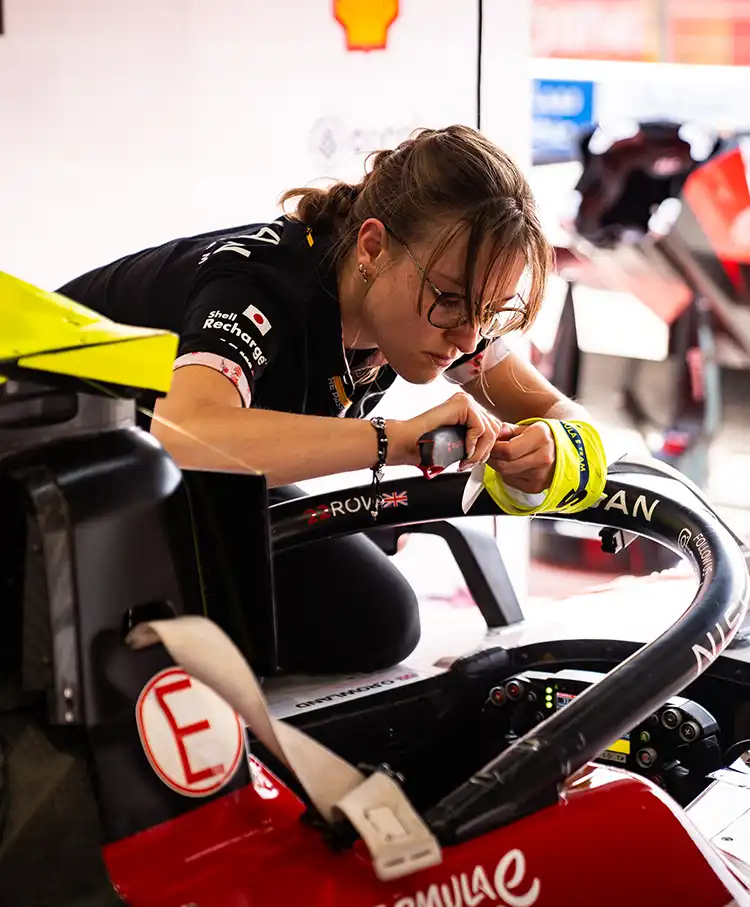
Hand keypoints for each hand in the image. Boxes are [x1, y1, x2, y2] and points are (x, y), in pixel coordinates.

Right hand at [387, 392, 512, 468]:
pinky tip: (462, 450)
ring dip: (479, 451)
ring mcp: (466, 401)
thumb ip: (477, 442)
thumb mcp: (460, 445)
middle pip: (496, 429)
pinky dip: (473, 444)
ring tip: (465, 461)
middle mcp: (468, 402)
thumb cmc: (427, 446)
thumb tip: (497, 448)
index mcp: (468, 410)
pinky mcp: (463, 403)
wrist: (408, 443)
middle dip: (485, 452)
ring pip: (491, 430)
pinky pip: (481, 428)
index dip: (487, 448)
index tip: (473, 461)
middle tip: (468, 463)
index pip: (494, 428)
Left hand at [488, 420, 556, 493]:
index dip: (494, 448)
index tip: (491, 445)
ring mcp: (541, 475)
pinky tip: (515, 466)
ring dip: (500, 466)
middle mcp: (543, 458)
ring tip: (507, 458)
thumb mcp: (527, 427)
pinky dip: (508, 474)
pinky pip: (511, 482)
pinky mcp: (537, 487)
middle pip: (504, 465)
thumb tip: (496, 435)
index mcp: (540, 437)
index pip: (507, 450)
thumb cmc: (543, 438)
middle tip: (494, 452)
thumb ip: (508, 430)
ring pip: (506, 474)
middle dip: (493, 459)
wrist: (567, 451)